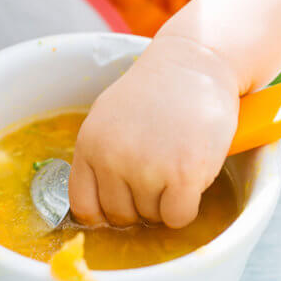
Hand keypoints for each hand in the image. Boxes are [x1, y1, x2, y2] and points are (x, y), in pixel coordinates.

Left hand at [69, 35, 239, 227]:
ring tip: (175, 163)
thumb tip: (98, 207)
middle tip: (158, 175)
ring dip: (166, 201)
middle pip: (121, 216)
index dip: (105, 213)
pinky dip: (187, 207)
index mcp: (89, 145)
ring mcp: (147, 168)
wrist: (195, 63)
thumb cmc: (155, 91)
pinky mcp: (183, 175)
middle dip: (141, 204)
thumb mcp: (107, 116)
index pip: (84, 207)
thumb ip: (99, 156)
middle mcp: (112, 158)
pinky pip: (178, 217)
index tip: (123, 204)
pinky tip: (190, 178)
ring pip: (152, 218)